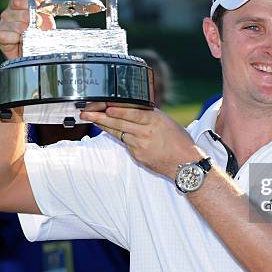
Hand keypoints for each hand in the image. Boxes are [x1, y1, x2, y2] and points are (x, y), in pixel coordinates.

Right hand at [0, 0, 54, 59]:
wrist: (40, 53)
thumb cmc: (41, 34)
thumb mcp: (45, 15)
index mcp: (18, 6)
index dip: (28, 3)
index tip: (37, 10)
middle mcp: (8, 14)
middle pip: (17, 10)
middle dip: (31, 19)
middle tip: (37, 26)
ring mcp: (3, 26)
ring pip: (13, 23)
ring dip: (25, 30)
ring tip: (30, 35)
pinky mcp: (1, 39)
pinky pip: (6, 34)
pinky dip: (17, 38)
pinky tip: (21, 41)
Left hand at [80, 105, 202, 178]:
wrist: (185, 164)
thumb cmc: (180, 141)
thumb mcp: (166, 121)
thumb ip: (149, 116)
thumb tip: (131, 109)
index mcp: (155, 121)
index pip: (133, 113)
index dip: (118, 110)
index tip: (105, 107)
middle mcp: (146, 133)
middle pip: (119, 123)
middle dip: (100, 117)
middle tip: (86, 112)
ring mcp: (140, 146)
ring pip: (118, 133)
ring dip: (104, 125)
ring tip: (91, 118)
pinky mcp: (137, 156)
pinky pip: (125, 143)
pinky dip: (118, 135)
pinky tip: (108, 130)